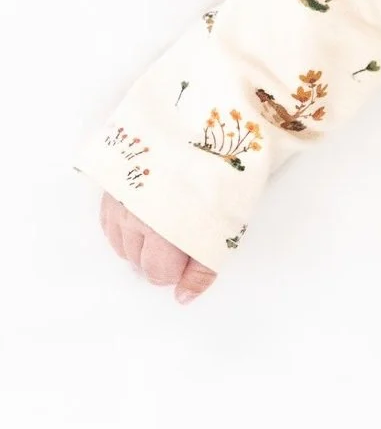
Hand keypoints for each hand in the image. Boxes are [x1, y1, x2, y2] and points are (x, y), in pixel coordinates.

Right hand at [99, 193, 215, 305]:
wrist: (203, 130)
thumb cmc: (217, 184)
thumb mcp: (221, 231)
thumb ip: (202, 270)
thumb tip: (182, 298)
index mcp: (161, 230)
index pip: (157, 273)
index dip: (177, 270)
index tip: (190, 255)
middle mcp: (133, 218)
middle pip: (138, 262)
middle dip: (160, 259)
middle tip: (181, 238)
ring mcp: (119, 202)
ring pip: (121, 246)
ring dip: (140, 245)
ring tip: (165, 225)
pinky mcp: (111, 188)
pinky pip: (110, 225)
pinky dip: (125, 229)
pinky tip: (146, 218)